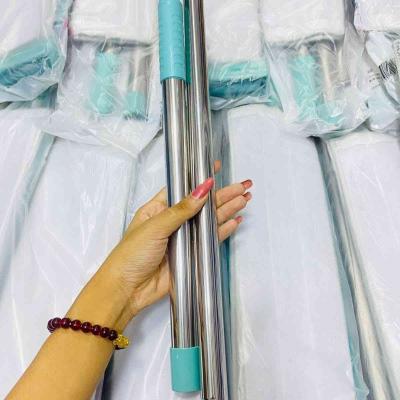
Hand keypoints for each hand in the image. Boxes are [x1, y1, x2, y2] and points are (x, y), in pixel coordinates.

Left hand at [102, 170, 252, 322]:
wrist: (127, 289)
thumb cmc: (131, 255)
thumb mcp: (155, 226)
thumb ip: (181, 210)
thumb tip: (202, 190)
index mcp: (158, 209)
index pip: (183, 188)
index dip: (201, 179)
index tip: (217, 168)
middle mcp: (172, 222)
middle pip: (202, 204)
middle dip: (222, 194)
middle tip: (242, 186)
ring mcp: (182, 238)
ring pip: (209, 221)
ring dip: (227, 210)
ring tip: (244, 198)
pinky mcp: (190, 254)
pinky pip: (210, 240)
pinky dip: (223, 230)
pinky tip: (234, 221)